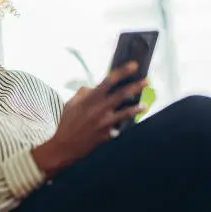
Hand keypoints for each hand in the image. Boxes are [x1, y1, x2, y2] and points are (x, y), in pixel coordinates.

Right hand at [32, 62, 147, 176]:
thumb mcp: (71, 103)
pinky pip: (119, 128)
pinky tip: (128, 124)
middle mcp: (99, 109)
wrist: (64, 145)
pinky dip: (123, 125)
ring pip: (126, 113)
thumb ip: (83, 93)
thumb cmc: (66, 122)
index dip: (122, 72)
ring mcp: (105, 123)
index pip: (109, 81)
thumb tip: (94, 88)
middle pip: (122, 95)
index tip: (133, 66)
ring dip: (137, 108)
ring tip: (145, 105)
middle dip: (136, 86)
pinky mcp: (107, 135)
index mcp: (90, 99)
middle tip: (146, 81)